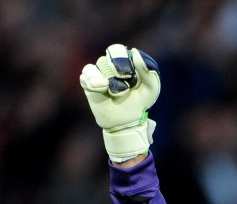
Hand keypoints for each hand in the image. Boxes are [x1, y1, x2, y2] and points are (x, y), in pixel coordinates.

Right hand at [80, 44, 160, 161]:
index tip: (130, 75)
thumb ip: (149, 72)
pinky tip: (102, 90)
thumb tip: (135, 52)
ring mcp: (98, 73)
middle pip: (106, 57)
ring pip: (97, 66)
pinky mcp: (88, 83)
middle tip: (124, 83)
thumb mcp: (151, 89)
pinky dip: (94, 82)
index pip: (117, 50)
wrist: (126, 121)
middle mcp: (109, 65)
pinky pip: (86, 75)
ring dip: (108, 80)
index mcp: (124, 63)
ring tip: (114, 92)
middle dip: (116, 69)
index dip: (122, 59)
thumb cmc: (139, 103)